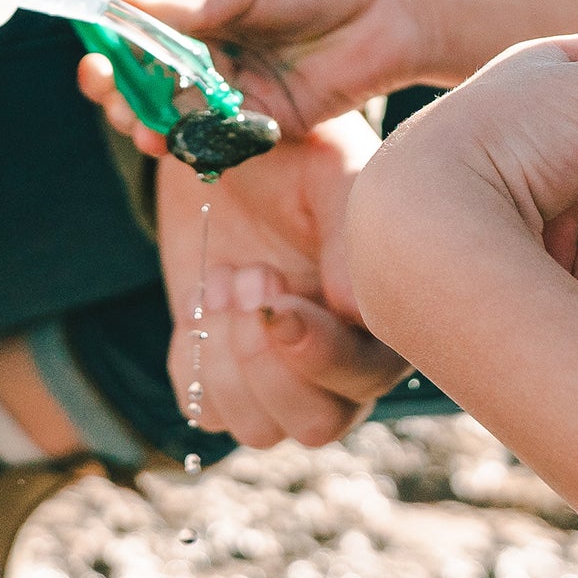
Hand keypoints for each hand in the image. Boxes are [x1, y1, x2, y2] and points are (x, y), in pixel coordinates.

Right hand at [104, 0, 440, 136]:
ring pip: (182, 115)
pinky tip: (180, 139)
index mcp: (206, 12)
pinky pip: (224, 137)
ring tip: (140, 127)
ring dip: (153, 123)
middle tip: (110, 97)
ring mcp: (242, 91)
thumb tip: (121, 6)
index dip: (114, 50)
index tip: (93, 58)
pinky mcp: (270, 125)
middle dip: (125, 93)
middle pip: (154, 82)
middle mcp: (217, 54)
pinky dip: (198, 140)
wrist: (396, 4)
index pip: (144, 36)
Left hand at [155, 113, 403, 448]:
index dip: (315, 352)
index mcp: (384, 318)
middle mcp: (341, 361)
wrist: (230, 147)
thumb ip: (348, 235)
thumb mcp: (328, 170)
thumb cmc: (298, 151)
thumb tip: (352, 312)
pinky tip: (204, 299)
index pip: (365, 378)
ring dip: (227, 361)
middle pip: (316, 425)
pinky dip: (193, 360)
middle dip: (267, 363)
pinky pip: (205, 411)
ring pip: (259, 430)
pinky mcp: (225, 372)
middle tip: (251, 274)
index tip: (275, 300)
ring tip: (226, 280)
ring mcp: (280, 373)